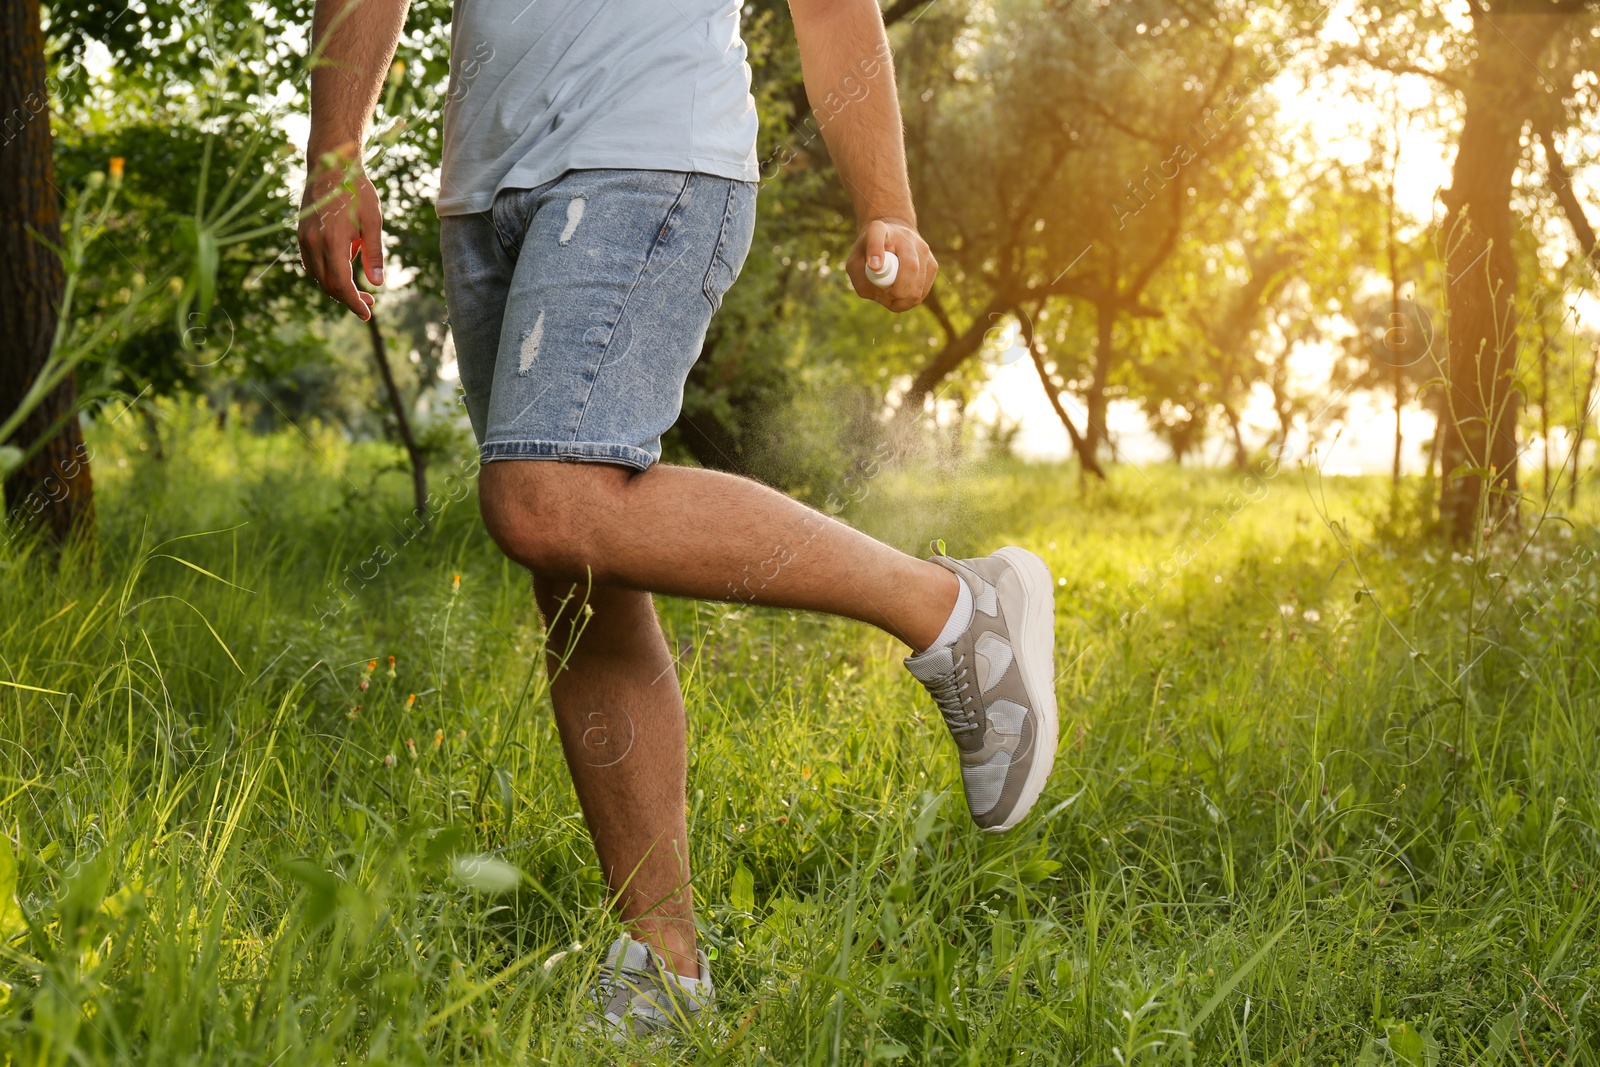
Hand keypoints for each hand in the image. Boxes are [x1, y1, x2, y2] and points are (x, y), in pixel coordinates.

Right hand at [298, 144, 383, 320]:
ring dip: (336, 288)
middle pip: (328, 284)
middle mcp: (313, 242)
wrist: (330, 165)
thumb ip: (374, 253)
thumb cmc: (357, 191)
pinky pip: (311, 263)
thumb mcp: (373, 221)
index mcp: (332, 241)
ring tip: (360, 290)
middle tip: (369, 303)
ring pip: (317, 276)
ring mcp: (304, 238)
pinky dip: (326, 273)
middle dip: (348, 298)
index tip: (367, 314)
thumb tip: (378, 283)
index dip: (354, 302)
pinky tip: (343, 271)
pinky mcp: (301, 234)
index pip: (341, 284)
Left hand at [847, 218, 936, 312]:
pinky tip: (901, 293)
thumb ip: (860, 279)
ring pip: (918, 287)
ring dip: (902, 301)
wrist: (892, 239)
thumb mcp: (855, 263)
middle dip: (896, 292)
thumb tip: (880, 294)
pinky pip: (923, 291)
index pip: (877, 236)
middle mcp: (905, 236)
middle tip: (885, 295)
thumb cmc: (869, 254)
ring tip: (891, 295)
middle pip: (909, 268)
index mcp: (879, 230)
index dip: (876, 251)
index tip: (874, 266)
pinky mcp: (933, 264)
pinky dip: (910, 300)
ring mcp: (923, 249)